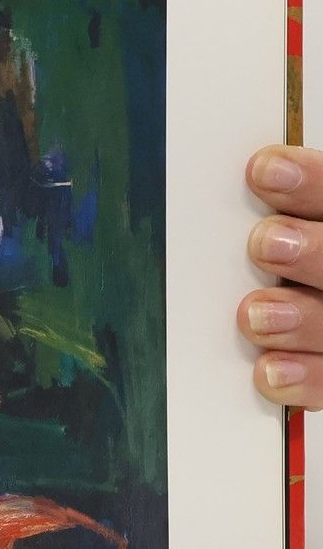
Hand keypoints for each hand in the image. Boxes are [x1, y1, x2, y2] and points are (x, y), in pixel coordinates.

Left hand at [242, 148, 322, 407]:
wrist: (308, 326)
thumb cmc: (285, 275)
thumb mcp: (286, 232)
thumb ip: (278, 218)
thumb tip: (234, 185)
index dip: (313, 182)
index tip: (264, 170)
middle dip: (314, 252)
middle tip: (265, 243)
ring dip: (303, 318)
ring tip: (254, 314)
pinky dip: (307, 378)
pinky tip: (269, 372)